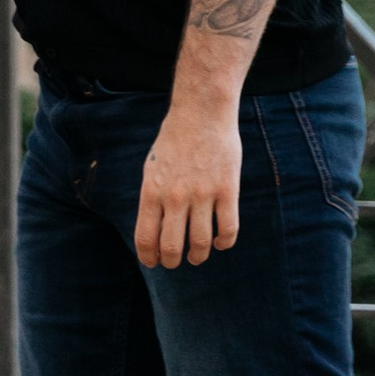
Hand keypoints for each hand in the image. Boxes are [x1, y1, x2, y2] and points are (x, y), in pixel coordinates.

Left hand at [134, 103, 240, 268]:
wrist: (201, 113)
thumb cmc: (174, 140)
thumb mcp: (152, 167)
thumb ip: (153, 198)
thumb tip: (154, 230)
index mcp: (152, 191)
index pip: (146, 237)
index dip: (149, 257)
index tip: (154, 262)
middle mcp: (175, 196)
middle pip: (172, 247)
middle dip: (173, 261)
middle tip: (176, 261)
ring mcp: (202, 194)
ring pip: (201, 243)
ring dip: (198, 256)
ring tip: (197, 255)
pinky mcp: (227, 189)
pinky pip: (228, 229)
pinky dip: (224, 243)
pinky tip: (221, 242)